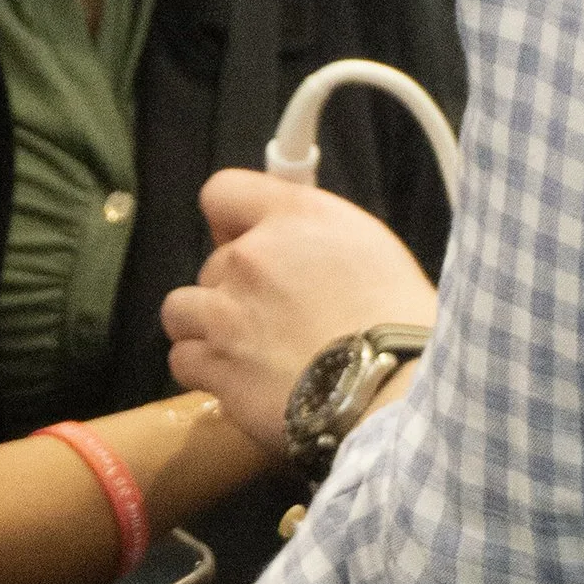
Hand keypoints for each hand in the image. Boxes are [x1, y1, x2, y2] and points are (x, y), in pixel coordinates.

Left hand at [161, 176, 437, 453]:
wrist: (393, 390)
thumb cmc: (401, 325)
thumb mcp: (372, 251)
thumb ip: (317, 238)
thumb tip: (295, 247)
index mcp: (296, 216)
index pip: (223, 192)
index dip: (229, 221)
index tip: (245, 241)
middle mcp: (251, 256)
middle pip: (212, 264)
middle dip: (235, 290)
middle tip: (276, 320)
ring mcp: (225, 312)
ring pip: (181, 310)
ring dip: (206, 329)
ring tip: (246, 352)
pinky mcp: (215, 365)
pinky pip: (184, 360)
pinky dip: (205, 372)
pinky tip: (241, 383)